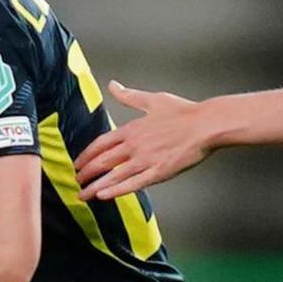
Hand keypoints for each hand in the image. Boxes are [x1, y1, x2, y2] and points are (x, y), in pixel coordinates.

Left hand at [77, 81, 212, 199]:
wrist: (206, 125)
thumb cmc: (184, 112)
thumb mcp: (153, 99)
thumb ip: (129, 96)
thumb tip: (113, 85)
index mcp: (132, 129)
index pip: (100, 144)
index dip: (86, 155)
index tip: (77, 163)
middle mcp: (134, 145)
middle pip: (102, 161)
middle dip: (86, 173)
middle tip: (76, 182)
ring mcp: (145, 160)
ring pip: (113, 176)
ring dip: (95, 186)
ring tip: (83, 195)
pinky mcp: (159, 173)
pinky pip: (133, 184)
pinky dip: (116, 191)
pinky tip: (104, 196)